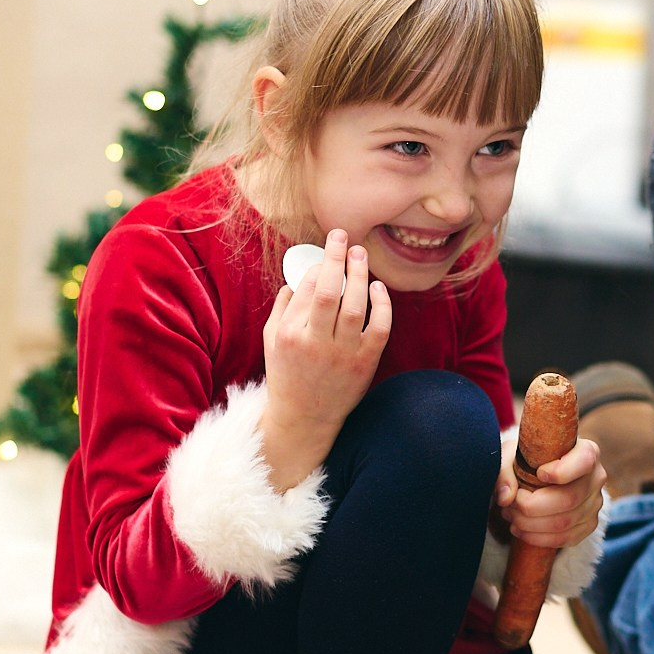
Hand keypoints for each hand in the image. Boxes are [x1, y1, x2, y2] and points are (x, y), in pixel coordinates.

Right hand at [260, 229, 392, 488]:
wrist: (305, 418)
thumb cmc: (286, 374)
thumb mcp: (271, 341)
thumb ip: (282, 308)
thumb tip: (297, 278)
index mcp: (290, 334)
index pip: (305, 288)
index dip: (317, 265)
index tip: (326, 252)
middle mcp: (315, 342)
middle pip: (328, 291)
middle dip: (335, 259)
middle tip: (342, 236)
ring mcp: (342, 354)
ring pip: (356, 307)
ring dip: (359, 276)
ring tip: (360, 254)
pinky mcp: (365, 364)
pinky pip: (379, 329)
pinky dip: (382, 306)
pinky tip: (378, 288)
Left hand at [497, 436, 604, 549]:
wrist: (539, 474)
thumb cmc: (529, 459)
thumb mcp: (513, 455)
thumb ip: (505, 472)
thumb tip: (505, 498)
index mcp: (587, 451)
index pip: (584, 461)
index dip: (560, 471)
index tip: (538, 473)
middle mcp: (596, 478)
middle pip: (569, 499)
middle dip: (532, 506)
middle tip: (510, 504)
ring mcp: (595, 504)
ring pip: (565, 523)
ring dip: (530, 524)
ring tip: (510, 515)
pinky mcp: (588, 525)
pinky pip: (565, 539)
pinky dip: (538, 538)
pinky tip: (521, 530)